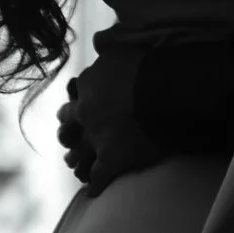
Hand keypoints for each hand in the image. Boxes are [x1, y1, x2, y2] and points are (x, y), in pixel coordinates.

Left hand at [54, 31, 164, 194]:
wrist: (167, 93)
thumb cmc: (150, 67)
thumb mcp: (124, 49)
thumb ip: (108, 47)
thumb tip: (98, 40)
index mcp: (87, 86)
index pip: (74, 97)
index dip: (76, 103)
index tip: (79, 107)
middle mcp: (85, 113)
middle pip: (67, 126)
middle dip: (68, 131)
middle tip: (68, 136)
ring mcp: (96, 139)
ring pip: (76, 155)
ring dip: (75, 160)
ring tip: (74, 165)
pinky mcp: (111, 161)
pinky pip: (98, 179)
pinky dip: (95, 186)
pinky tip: (94, 191)